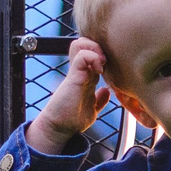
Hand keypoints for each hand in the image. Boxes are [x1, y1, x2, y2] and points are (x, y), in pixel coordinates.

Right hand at [26, 38, 109, 154]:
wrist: (59, 128)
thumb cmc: (73, 119)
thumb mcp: (92, 108)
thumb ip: (99, 99)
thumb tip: (106, 91)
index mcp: (86, 76)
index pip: (92, 52)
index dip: (103, 52)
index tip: (111, 66)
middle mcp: (81, 71)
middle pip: (85, 42)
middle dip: (99, 46)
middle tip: (106, 61)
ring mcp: (76, 72)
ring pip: (81, 43)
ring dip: (95, 49)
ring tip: (101, 64)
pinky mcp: (73, 77)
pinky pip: (81, 57)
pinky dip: (92, 58)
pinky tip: (99, 71)